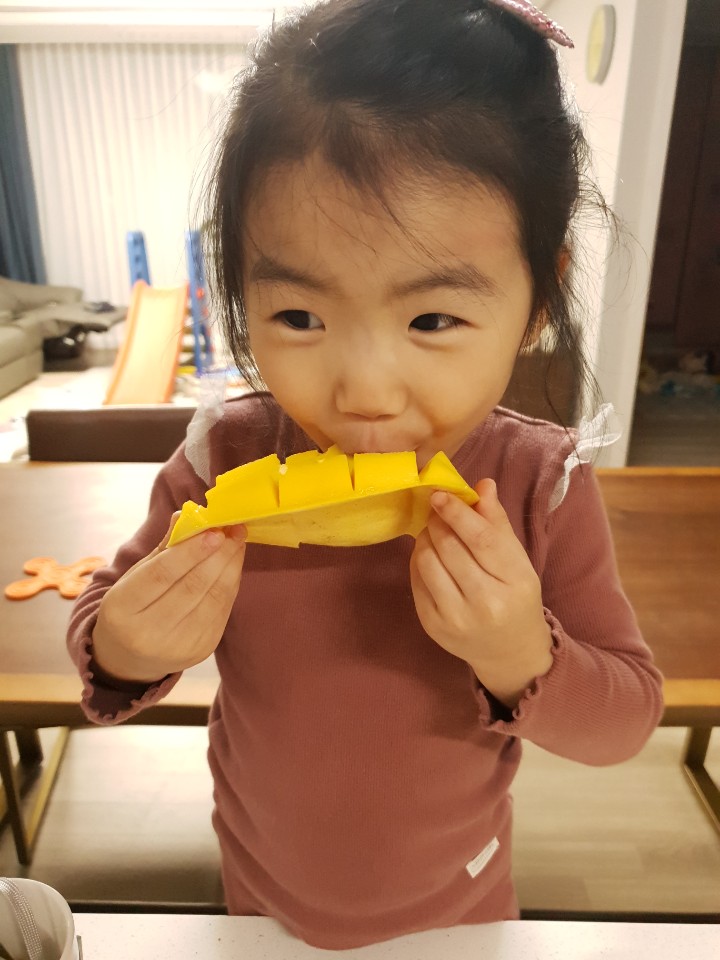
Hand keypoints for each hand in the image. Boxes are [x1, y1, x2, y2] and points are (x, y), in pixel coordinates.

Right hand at [92, 515, 246, 682]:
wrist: (129, 658)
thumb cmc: (131, 607)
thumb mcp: (134, 576)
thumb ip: (163, 548)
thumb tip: (188, 515)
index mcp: (122, 610)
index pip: (161, 575)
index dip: (190, 551)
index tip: (214, 530)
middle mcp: (148, 633)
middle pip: (192, 586)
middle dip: (218, 554)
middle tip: (234, 528)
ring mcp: (178, 646)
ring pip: (213, 598)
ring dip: (231, 565)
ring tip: (238, 540)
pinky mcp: (201, 650)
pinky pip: (222, 610)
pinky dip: (231, 583)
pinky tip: (233, 564)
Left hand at [410, 479, 552, 707]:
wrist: (510, 651)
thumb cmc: (516, 597)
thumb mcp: (518, 561)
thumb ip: (498, 523)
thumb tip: (482, 484)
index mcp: (515, 582)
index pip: (481, 539)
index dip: (457, 513)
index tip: (439, 494)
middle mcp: (486, 603)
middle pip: (450, 548)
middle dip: (438, 521)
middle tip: (437, 509)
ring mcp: (456, 618)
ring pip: (427, 562)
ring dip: (425, 538)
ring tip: (434, 532)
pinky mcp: (433, 626)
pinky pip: (416, 581)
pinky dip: (418, 560)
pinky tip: (429, 555)